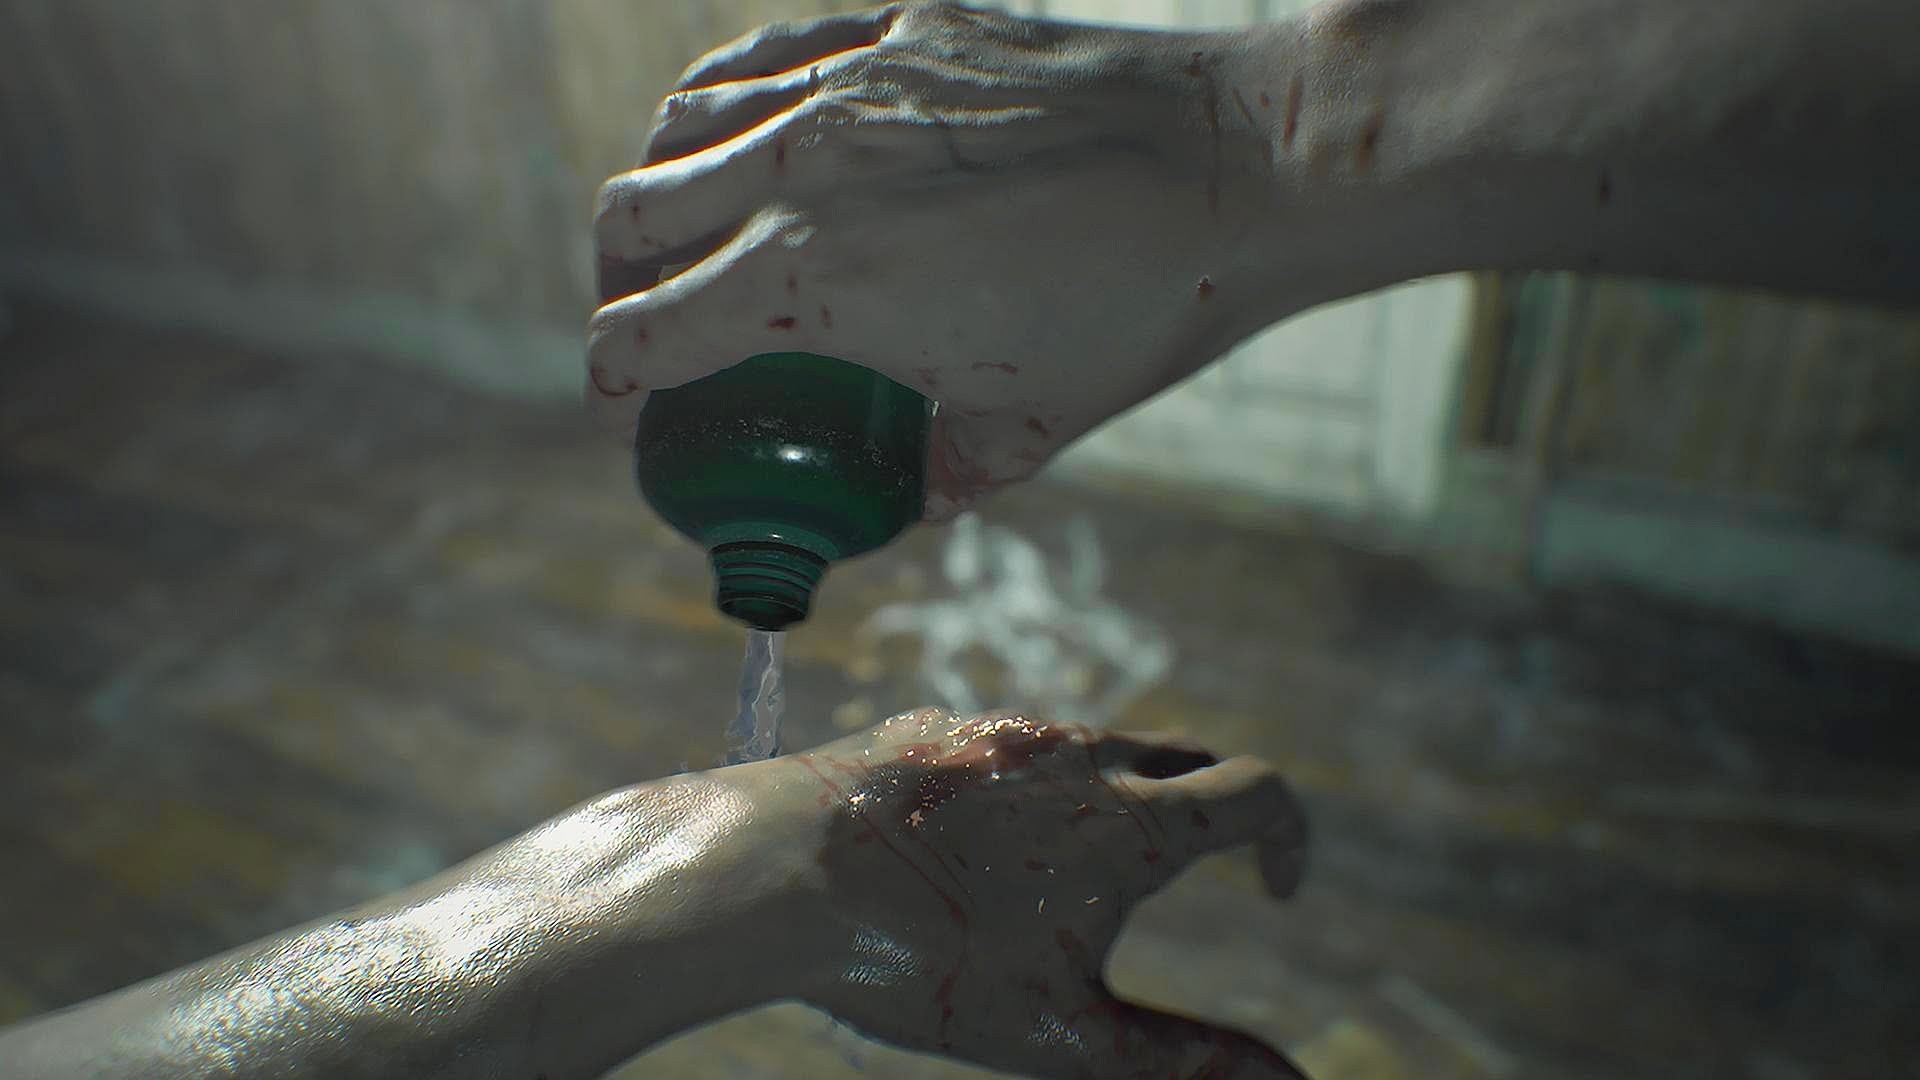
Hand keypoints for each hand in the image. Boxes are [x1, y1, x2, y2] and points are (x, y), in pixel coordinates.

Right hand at [588, 3, 1299, 518]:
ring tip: (676, 221)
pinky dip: (723, 99)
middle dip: (613, 282)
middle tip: (641, 316)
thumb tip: (907, 496)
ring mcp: (847, 85)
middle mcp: (805, 172)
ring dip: (653, 184)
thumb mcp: (1029, 425)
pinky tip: (742, 125)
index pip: (650, 334)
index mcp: (819, 284)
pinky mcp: (897, 27)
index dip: (614, 382)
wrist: (1237, 167)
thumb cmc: (1139, 304)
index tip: (621, 405)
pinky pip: (763, 52)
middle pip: (634, 218)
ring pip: (681, 122)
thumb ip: (943, 472)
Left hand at [777, 708, 1309, 1078]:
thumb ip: (1183, 1061)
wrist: (772, 876)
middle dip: (1213, 812)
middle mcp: (1080, 754)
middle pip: (1187, 758)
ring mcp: (1005, 731)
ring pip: (1094, 751)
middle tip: (1199, 875)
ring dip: (1116, 799)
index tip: (1274, 889)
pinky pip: (1014, 749)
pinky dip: (1034, 790)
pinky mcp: (937, 726)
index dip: (1289, 838)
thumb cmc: (921, 963)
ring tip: (1068, 879)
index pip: (1259, 791)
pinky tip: (977, 854)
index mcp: (1131, 821)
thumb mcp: (1064, 1036)